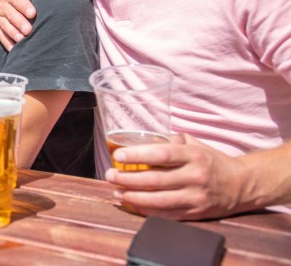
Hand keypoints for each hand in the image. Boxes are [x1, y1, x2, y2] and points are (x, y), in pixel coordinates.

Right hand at [0, 0, 45, 50]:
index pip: (17, 0)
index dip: (24, 6)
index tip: (32, 13)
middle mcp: (1, 5)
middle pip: (10, 15)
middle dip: (19, 23)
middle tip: (28, 30)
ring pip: (4, 26)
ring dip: (12, 33)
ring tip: (21, 40)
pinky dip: (5, 42)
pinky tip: (13, 49)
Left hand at [105, 134, 250, 219]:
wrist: (241, 185)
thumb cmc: (211, 160)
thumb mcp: (195, 144)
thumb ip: (170, 140)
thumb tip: (143, 138)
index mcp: (194, 155)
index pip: (161, 155)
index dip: (137, 155)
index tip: (118, 155)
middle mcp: (195, 177)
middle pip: (155, 180)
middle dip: (127, 178)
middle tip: (110, 175)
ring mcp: (196, 197)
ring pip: (158, 200)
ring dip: (133, 197)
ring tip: (116, 192)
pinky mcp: (196, 213)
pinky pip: (166, 214)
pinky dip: (146, 210)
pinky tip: (132, 204)